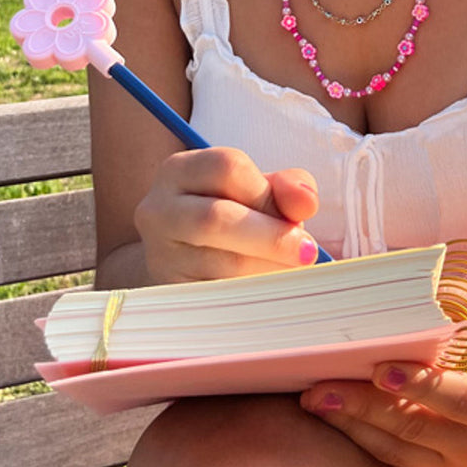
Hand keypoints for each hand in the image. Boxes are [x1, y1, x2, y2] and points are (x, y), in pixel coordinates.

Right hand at [133, 146, 320, 282]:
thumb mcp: (256, 191)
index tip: (301, 216)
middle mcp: (158, 210)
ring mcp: (159, 257)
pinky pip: (217, 299)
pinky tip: (270, 293)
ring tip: (291, 273)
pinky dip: (253, 297)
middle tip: (308, 253)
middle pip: (217, 218)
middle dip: (272, 237)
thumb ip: (286, 188)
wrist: (182, 262)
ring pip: (219, 264)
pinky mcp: (170, 297)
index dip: (268, 192)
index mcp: (179, 171)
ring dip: (267, 270)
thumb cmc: (230, 215)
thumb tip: (307, 201)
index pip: (228, 167)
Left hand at [300, 296, 466, 466]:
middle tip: (321, 387)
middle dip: (363, 406)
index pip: (459, 399)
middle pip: (415, 427)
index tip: (380, 370)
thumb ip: (461, 295)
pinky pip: (393, 458)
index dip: (420, 386)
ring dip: (350, 424)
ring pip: (396, 448)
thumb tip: (408, 274)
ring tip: (313, 398)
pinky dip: (359, 435)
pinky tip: (330, 413)